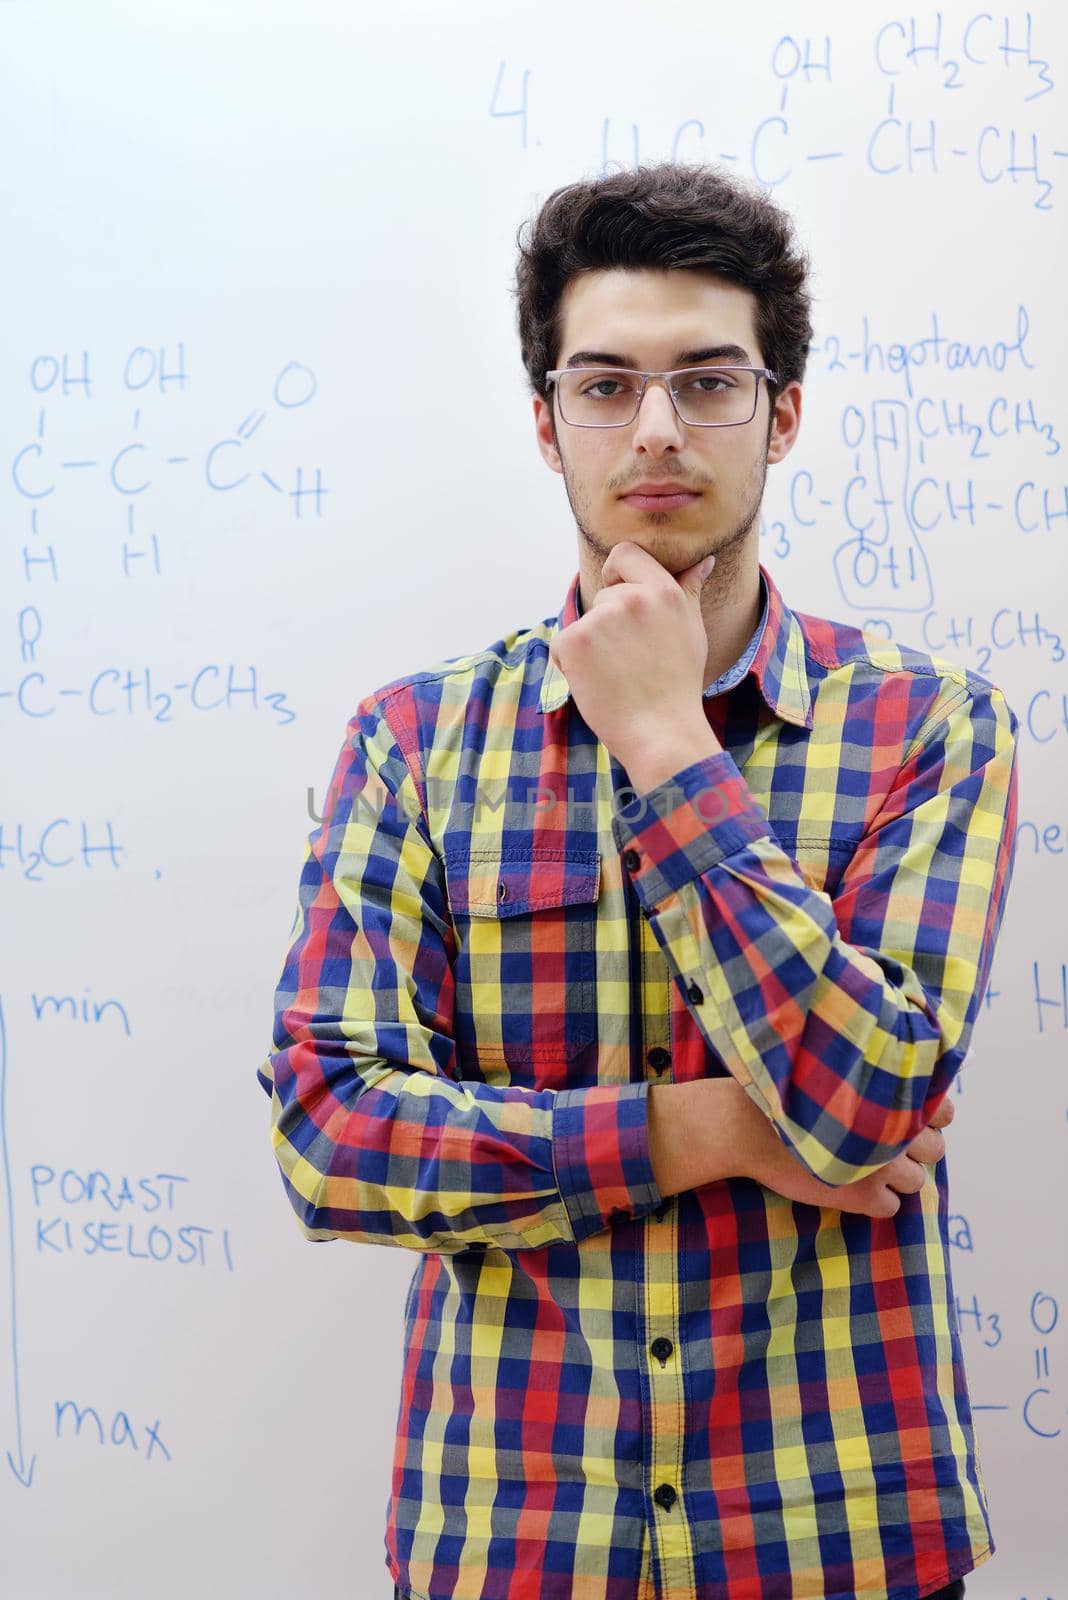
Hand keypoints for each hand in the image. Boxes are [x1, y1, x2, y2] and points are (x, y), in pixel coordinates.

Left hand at [548, 541, 715, 764]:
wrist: (661, 732)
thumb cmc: (678, 686)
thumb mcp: (691, 631)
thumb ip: (689, 591)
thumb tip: (705, 560)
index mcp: (663, 591)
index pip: (625, 554)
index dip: (617, 573)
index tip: (620, 598)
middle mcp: (632, 598)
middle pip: (604, 596)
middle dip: (609, 625)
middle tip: (630, 662)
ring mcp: (601, 619)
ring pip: (584, 623)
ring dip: (591, 647)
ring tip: (616, 676)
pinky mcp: (574, 641)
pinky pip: (562, 645)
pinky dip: (571, 665)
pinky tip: (597, 685)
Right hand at [739, 1089, 955, 1218]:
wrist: (748, 1127)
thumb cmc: (787, 1095)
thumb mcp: (836, 1075)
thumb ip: (874, 1085)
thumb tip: (908, 1098)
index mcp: (891, 1097)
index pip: (943, 1111)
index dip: (929, 1118)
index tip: (908, 1120)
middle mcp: (896, 1131)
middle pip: (935, 1150)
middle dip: (913, 1149)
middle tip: (882, 1145)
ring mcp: (882, 1167)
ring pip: (915, 1181)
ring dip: (895, 1177)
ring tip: (861, 1167)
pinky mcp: (864, 1198)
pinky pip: (891, 1207)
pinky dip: (874, 1202)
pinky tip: (848, 1187)